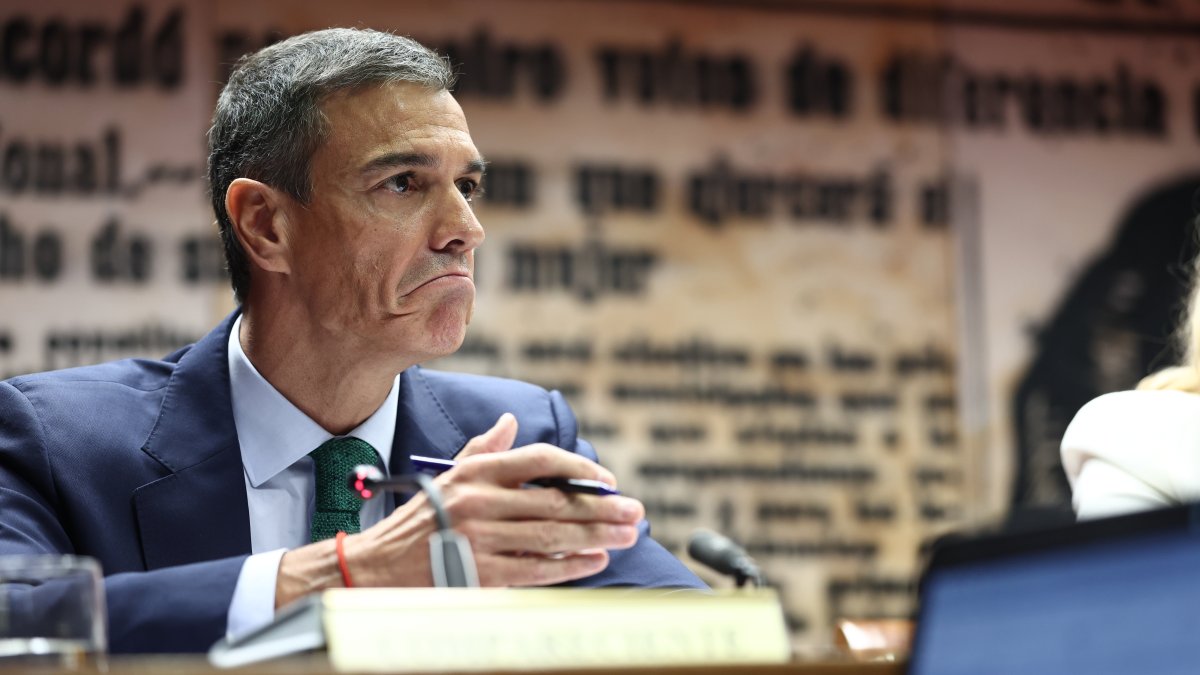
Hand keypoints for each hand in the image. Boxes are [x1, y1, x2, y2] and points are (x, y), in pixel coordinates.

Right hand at [274, 414, 643, 606]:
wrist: (378, 565)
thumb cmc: (421, 517)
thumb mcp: (449, 474)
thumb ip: (485, 448)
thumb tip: (511, 420)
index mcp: (476, 471)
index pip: (540, 460)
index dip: (580, 468)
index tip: (608, 479)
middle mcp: (480, 501)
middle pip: (555, 501)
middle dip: (601, 507)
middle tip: (634, 510)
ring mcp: (480, 538)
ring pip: (552, 536)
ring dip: (595, 536)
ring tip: (625, 535)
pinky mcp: (480, 573)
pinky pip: (536, 569)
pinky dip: (570, 566)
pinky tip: (594, 561)